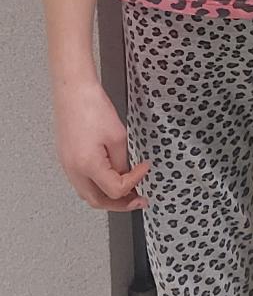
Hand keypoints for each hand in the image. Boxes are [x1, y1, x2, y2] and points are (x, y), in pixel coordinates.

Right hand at [54, 78, 148, 211]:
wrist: (73, 91)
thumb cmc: (91, 107)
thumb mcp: (118, 136)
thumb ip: (123, 161)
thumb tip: (125, 174)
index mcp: (88, 165)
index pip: (116, 190)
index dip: (135, 182)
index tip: (144, 169)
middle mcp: (73, 170)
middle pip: (98, 201)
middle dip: (120, 204)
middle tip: (138, 200)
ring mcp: (67, 166)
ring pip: (88, 194)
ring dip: (108, 197)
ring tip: (126, 193)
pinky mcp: (66, 158)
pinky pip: (81, 182)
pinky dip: (97, 186)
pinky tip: (109, 179)